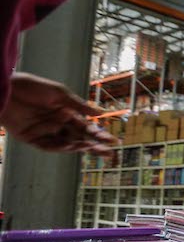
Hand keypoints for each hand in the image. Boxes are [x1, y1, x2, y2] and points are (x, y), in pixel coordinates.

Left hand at [0, 73, 116, 154]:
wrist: (6, 89)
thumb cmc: (32, 87)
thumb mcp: (59, 94)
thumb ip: (78, 105)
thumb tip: (100, 112)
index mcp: (66, 114)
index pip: (86, 128)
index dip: (100, 134)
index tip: (114, 141)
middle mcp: (57, 125)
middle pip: (80, 139)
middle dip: (95, 146)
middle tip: (110, 154)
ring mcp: (45, 133)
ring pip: (66, 144)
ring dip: (80, 147)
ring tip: (93, 148)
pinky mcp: (31, 139)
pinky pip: (49, 146)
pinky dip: (60, 147)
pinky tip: (72, 145)